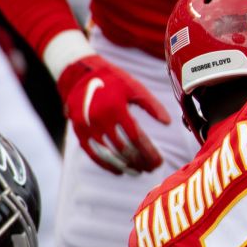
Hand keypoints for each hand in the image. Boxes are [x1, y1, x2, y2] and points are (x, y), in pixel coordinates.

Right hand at [56, 54, 169, 174]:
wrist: (81, 74)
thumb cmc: (114, 81)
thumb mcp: (135, 88)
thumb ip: (152, 105)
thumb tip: (168, 123)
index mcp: (116, 108)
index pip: (136, 138)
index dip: (148, 152)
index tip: (159, 162)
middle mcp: (100, 119)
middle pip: (124, 149)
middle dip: (139, 161)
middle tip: (151, 168)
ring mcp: (87, 126)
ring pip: (108, 154)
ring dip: (125, 166)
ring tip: (139, 172)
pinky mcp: (78, 131)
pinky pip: (92, 153)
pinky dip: (106, 164)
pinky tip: (120, 171)